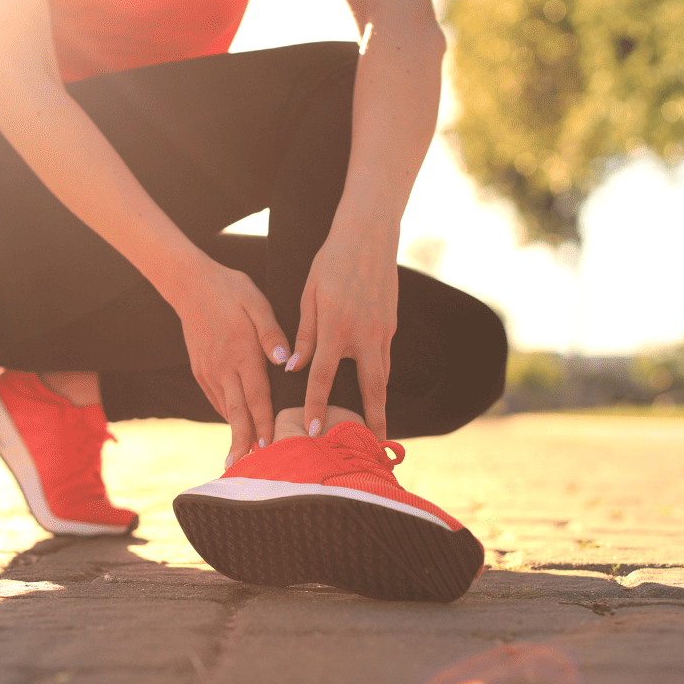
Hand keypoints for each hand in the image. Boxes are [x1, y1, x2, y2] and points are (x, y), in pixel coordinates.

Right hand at [171, 257, 290, 464]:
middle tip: (245, 468)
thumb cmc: (230, 290)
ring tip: (241, 457)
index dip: (263, 423)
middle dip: (243, 441)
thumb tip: (286, 360)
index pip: (256, 396)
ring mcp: (209, 370)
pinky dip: (226, 413)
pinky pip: (215, 397)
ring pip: (224, 408)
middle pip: (236, 412)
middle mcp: (224, 367)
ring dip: (234, 432)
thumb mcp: (256, 303)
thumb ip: (272, 333)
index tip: (268, 446)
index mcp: (242, 353)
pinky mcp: (200, 369)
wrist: (189, 285)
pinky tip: (235, 425)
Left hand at [290, 231, 397, 439]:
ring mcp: (382, 331)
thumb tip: (293, 367)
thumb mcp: (309, 295)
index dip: (315, 406)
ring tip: (376, 430)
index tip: (312, 431)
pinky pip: (385, 359)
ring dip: (380, 405)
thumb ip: (304, 335)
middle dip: (371, 421)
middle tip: (372, 447)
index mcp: (336, 328)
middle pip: (371, 389)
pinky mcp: (390, 325)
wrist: (368, 236)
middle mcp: (363, 335)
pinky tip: (375, 393)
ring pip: (382, 377)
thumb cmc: (331, 263)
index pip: (322, 377)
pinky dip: (380, 379)